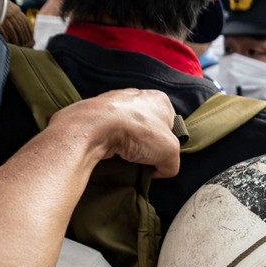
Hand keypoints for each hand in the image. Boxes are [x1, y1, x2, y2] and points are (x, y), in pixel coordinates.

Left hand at [52, 88, 181, 177]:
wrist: (93, 128)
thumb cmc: (136, 132)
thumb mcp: (170, 153)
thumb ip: (172, 164)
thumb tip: (159, 170)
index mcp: (160, 99)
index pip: (170, 126)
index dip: (167, 145)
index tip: (159, 157)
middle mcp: (137, 96)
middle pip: (148, 129)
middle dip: (146, 146)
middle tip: (143, 159)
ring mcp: (115, 103)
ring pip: (128, 131)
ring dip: (128, 146)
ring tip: (124, 157)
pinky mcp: (96, 113)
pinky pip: (110, 132)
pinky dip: (111, 144)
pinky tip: (110, 152)